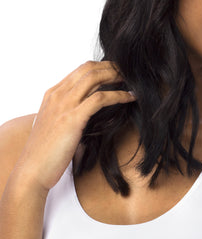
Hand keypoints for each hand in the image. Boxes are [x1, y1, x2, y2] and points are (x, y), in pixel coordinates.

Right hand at [16, 61, 135, 192]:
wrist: (31, 171)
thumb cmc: (45, 151)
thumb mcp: (56, 123)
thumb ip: (69, 111)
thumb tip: (90, 108)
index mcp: (53, 94)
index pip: (81, 69)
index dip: (102, 67)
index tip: (118, 71)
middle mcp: (58, 95)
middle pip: (89, 68)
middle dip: (111, 67)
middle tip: (128, 72)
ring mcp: (64, 105)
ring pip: (94, 77)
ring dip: (116, 76)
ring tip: (132, 80)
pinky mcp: (73, 118)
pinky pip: (100, 98)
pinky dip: (118, 95)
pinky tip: (130, 97)